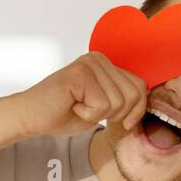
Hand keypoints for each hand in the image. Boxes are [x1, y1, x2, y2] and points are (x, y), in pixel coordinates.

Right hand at [11, 52, 147, 137]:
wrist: (32, 117)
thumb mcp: (105, 107)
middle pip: (133, 95)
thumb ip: (125, 100)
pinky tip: (72, 105)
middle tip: (90, 111)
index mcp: (108, 64)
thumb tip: (148, 102)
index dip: (136, 110)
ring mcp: (89, 63)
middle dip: (116, 114)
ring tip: (78, 106)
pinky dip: (87, 115)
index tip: (122, 122)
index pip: (141, 87)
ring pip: (118, 102)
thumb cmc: (65, 113)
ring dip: (98, 114)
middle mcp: (99, 58)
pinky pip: (101, 105)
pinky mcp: (79, 74)